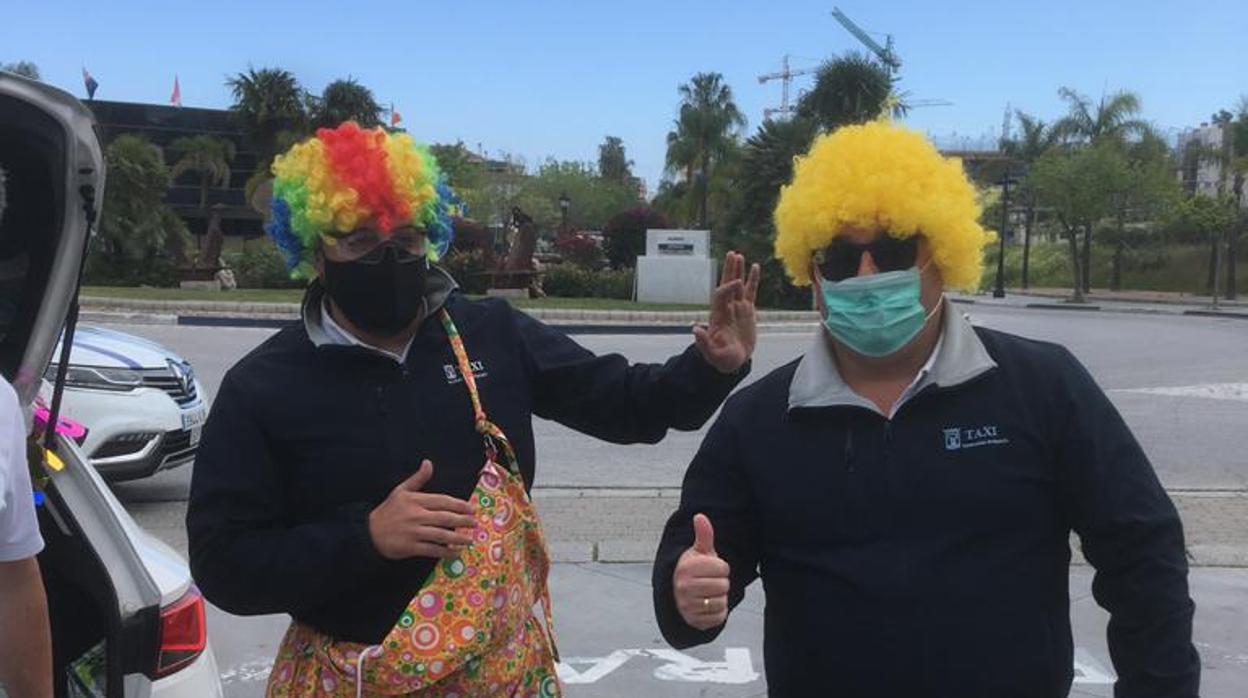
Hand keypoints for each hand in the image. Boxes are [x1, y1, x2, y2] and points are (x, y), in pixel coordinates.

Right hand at [368, 460, 477, 559]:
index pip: (442, 501)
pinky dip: (445, 551)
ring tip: (470, 539)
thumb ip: (417, 479)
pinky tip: (455, 552)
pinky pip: (432, 550)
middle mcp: (416, 515)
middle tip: (475, 523)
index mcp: (416, 500)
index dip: (459, 505)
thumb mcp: (401, 491)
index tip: (471, 508)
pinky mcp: (410, 547)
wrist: (369, 532)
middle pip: (445, 518)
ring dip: (458, 538)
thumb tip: (428, 463)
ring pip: (441, 535)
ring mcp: (413, 532)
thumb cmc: (388, 511)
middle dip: (463, 521)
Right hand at [672, 513, 730, 630]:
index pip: (723, 568)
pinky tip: (708, 605)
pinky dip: (718, 612)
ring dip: (720, 597)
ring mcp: (688, 605)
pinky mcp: (694, 621)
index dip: (721, 567)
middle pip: (724, 585)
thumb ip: (703, 535)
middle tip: (710, 581)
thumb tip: (700, 516)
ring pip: (722, 601)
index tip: (711, 568)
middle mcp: (684, 587)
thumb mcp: (698, 552)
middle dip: (721, 583)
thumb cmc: (693, 570)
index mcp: (687, 568)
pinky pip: (719, 617)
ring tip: (709, 593)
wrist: (677, 594)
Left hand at [694, 252, 760, 373]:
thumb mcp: (712, 354)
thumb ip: (703, 342)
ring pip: (738, 285)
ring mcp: (737, 308)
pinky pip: (751, 292)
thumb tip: (694, 328)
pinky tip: (756, 267)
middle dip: (729, 270)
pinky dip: (753, 280)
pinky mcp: (747, 311)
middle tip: (732, 254)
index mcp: (717, 316)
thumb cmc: (721, 359)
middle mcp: (726, 308)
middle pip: (727, 284)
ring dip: (738, 271)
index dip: (728, 288)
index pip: (721, 296)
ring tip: (739, 255)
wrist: (733, 362)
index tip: (738, 283)